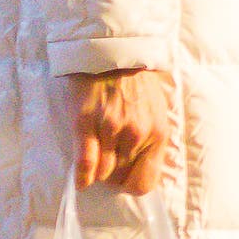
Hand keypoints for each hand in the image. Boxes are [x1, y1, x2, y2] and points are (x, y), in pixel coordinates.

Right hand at [66, 67, 176, 195]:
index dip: (131, 184)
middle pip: (120, 178)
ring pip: (102, 172)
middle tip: (107, 164)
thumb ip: (152, 139)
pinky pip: (85, 160)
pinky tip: (81, 180)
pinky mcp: (86, 122)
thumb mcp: (158, 111)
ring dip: (98, 172)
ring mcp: (111, 129)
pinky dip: (82, 174)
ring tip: (96, 163)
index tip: (124, 179)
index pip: (145, 182)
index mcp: (157, 134)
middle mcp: (136, 135)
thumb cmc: (137, 83)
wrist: (112, 54)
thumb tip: (144, 167)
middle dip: (113, 176)